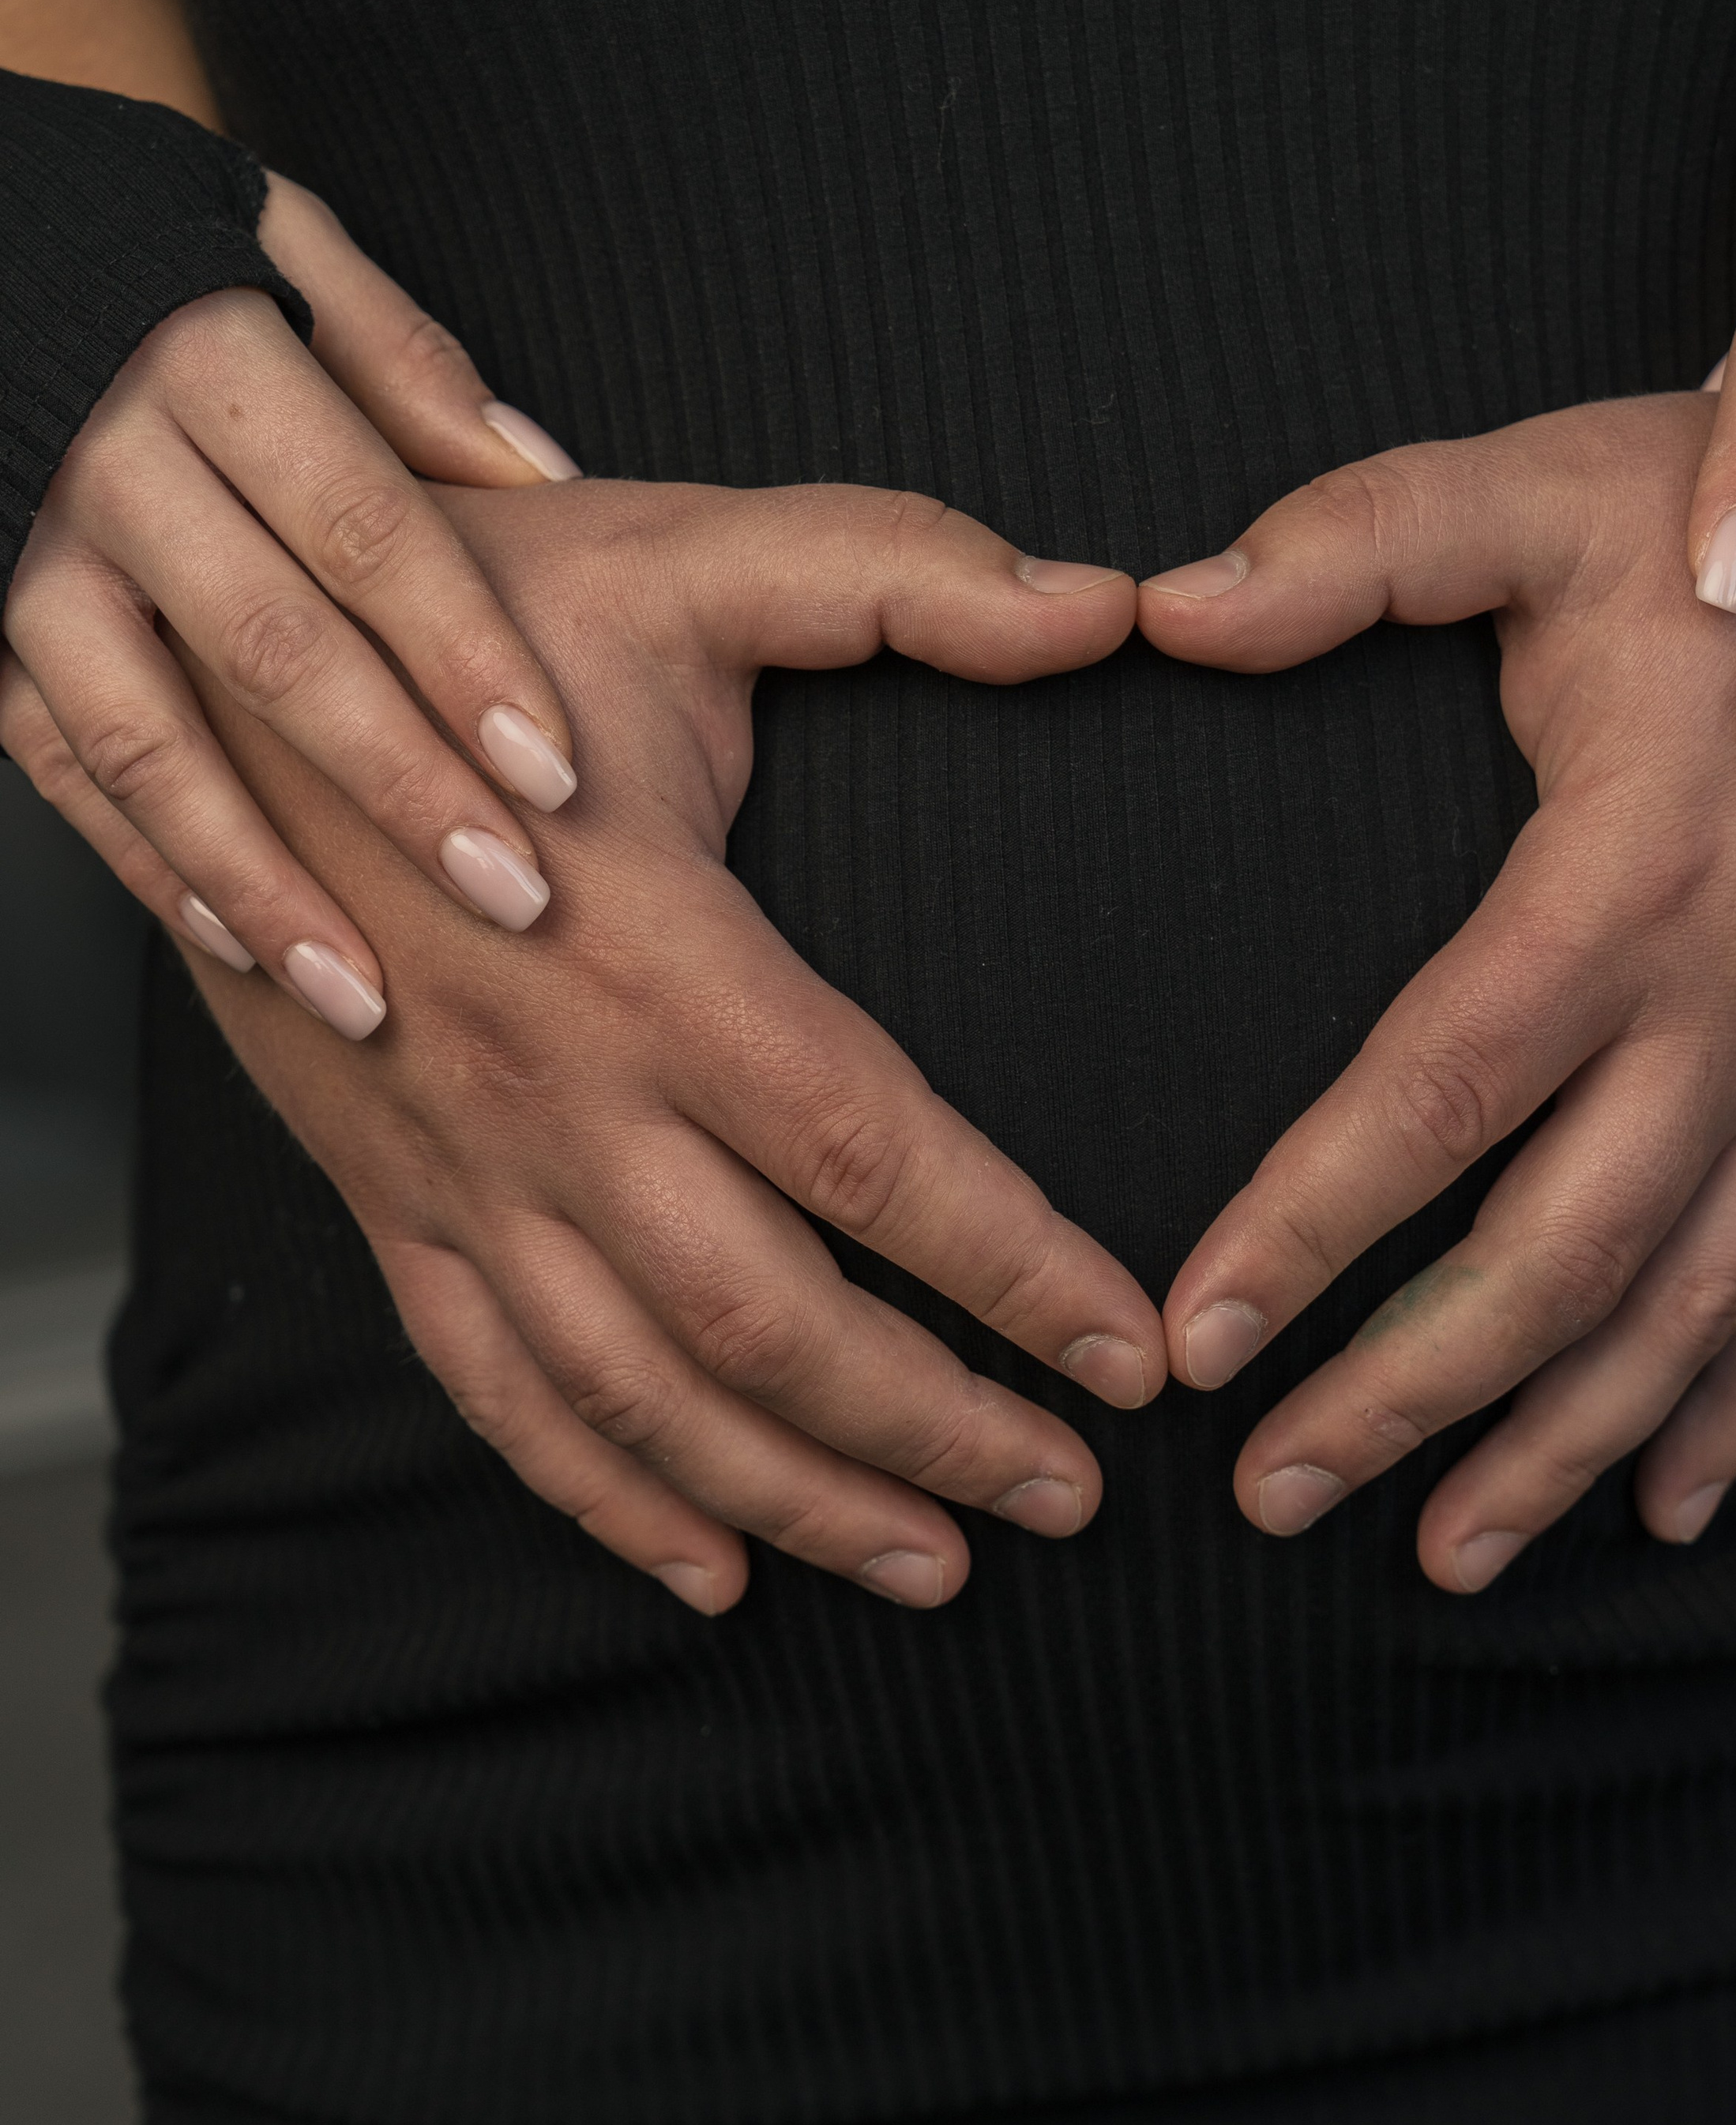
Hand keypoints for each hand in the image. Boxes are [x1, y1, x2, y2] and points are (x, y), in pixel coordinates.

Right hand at [0, 476, 1158, 1611]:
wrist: (217, 675)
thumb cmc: (472, 613)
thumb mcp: (687, 555)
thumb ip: (903, 570)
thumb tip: (1106, 604)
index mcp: (653, 953)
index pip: (871, 1152)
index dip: (1014, 1268)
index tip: (1129, 1355)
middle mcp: (556, 1093)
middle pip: (770, 1321)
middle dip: (936, 1427)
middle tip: (1072, 1497)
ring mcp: (460, 1168)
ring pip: (639, 1391)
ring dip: (797, 1497)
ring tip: (939, 1564)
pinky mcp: (394, 1203)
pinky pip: (496, 1391)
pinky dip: (606, 1497)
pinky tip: (712, 1569)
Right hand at [2, 169, 587, 1034]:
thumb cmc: (166, 264)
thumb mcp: (284, 255)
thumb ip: (407, 366)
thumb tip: (540, 474)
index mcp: (208, 360)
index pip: (364, 530)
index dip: (466, 656)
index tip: (556, 770)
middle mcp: (107, 466)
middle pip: (271, 651)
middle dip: (399, 788)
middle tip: (510, 895)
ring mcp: (28, 560)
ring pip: (147, 742)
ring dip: (262, 879)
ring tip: (367, 993)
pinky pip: (62, 769)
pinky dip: (152, 866)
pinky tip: (246, 947)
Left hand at [1138, 379, 1735, 1589]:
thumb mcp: (1560, 493)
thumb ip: (1361, 543)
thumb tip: (1163, 605)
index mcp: (1628, 880)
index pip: (1437, 1092)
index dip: (1307, 1227)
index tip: (1192, 1339)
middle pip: (1559, 1251)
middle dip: (1409, 1394)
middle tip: (1269, 1494)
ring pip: (1699, 1304)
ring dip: (1568, 1441)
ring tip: (1441, 1555)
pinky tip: (1672, 1502)